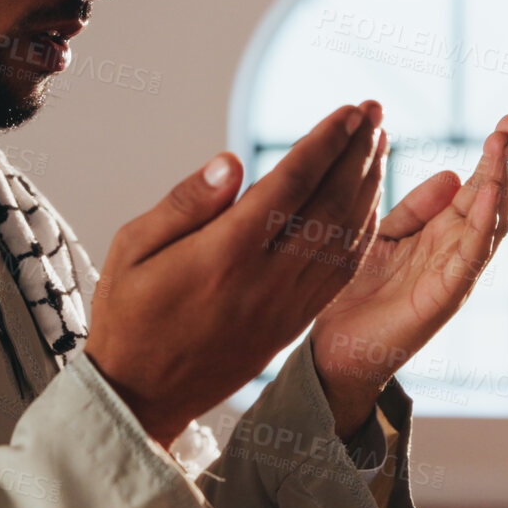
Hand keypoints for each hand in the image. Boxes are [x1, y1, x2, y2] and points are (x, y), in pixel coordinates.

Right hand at [85, 101, 387, 446]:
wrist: (142, 395)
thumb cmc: (127, 314)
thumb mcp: (131, 249)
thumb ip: (184, 204)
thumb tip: (233, 162)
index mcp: (223, 254)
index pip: (289, 185)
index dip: (324, 144)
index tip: (348, 112)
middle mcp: (265, 280)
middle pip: (329, 205)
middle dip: (357, 154)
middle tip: (375, 112)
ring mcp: (285, 306)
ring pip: (345, 239)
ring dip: (368, 187)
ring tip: (380, 145)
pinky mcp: (293, 324)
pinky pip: (341, 273)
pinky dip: (362, 232)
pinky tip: (367, 203)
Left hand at [309, 115, 507, 439]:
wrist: (333, 348)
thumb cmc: (358, 292)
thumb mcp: (385, 235)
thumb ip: (415, 207)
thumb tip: (453, 172)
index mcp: (443, 234)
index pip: (480, 187)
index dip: (494, 156)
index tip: (506, 120)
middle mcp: (457, 252)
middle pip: (495, 200)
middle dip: (506, 160)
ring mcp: (455, 274)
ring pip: (492, 222)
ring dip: (500, 180)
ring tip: (503, 142)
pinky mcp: (445, 296)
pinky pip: (472, 255)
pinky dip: (485, 222)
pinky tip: (490, 191)